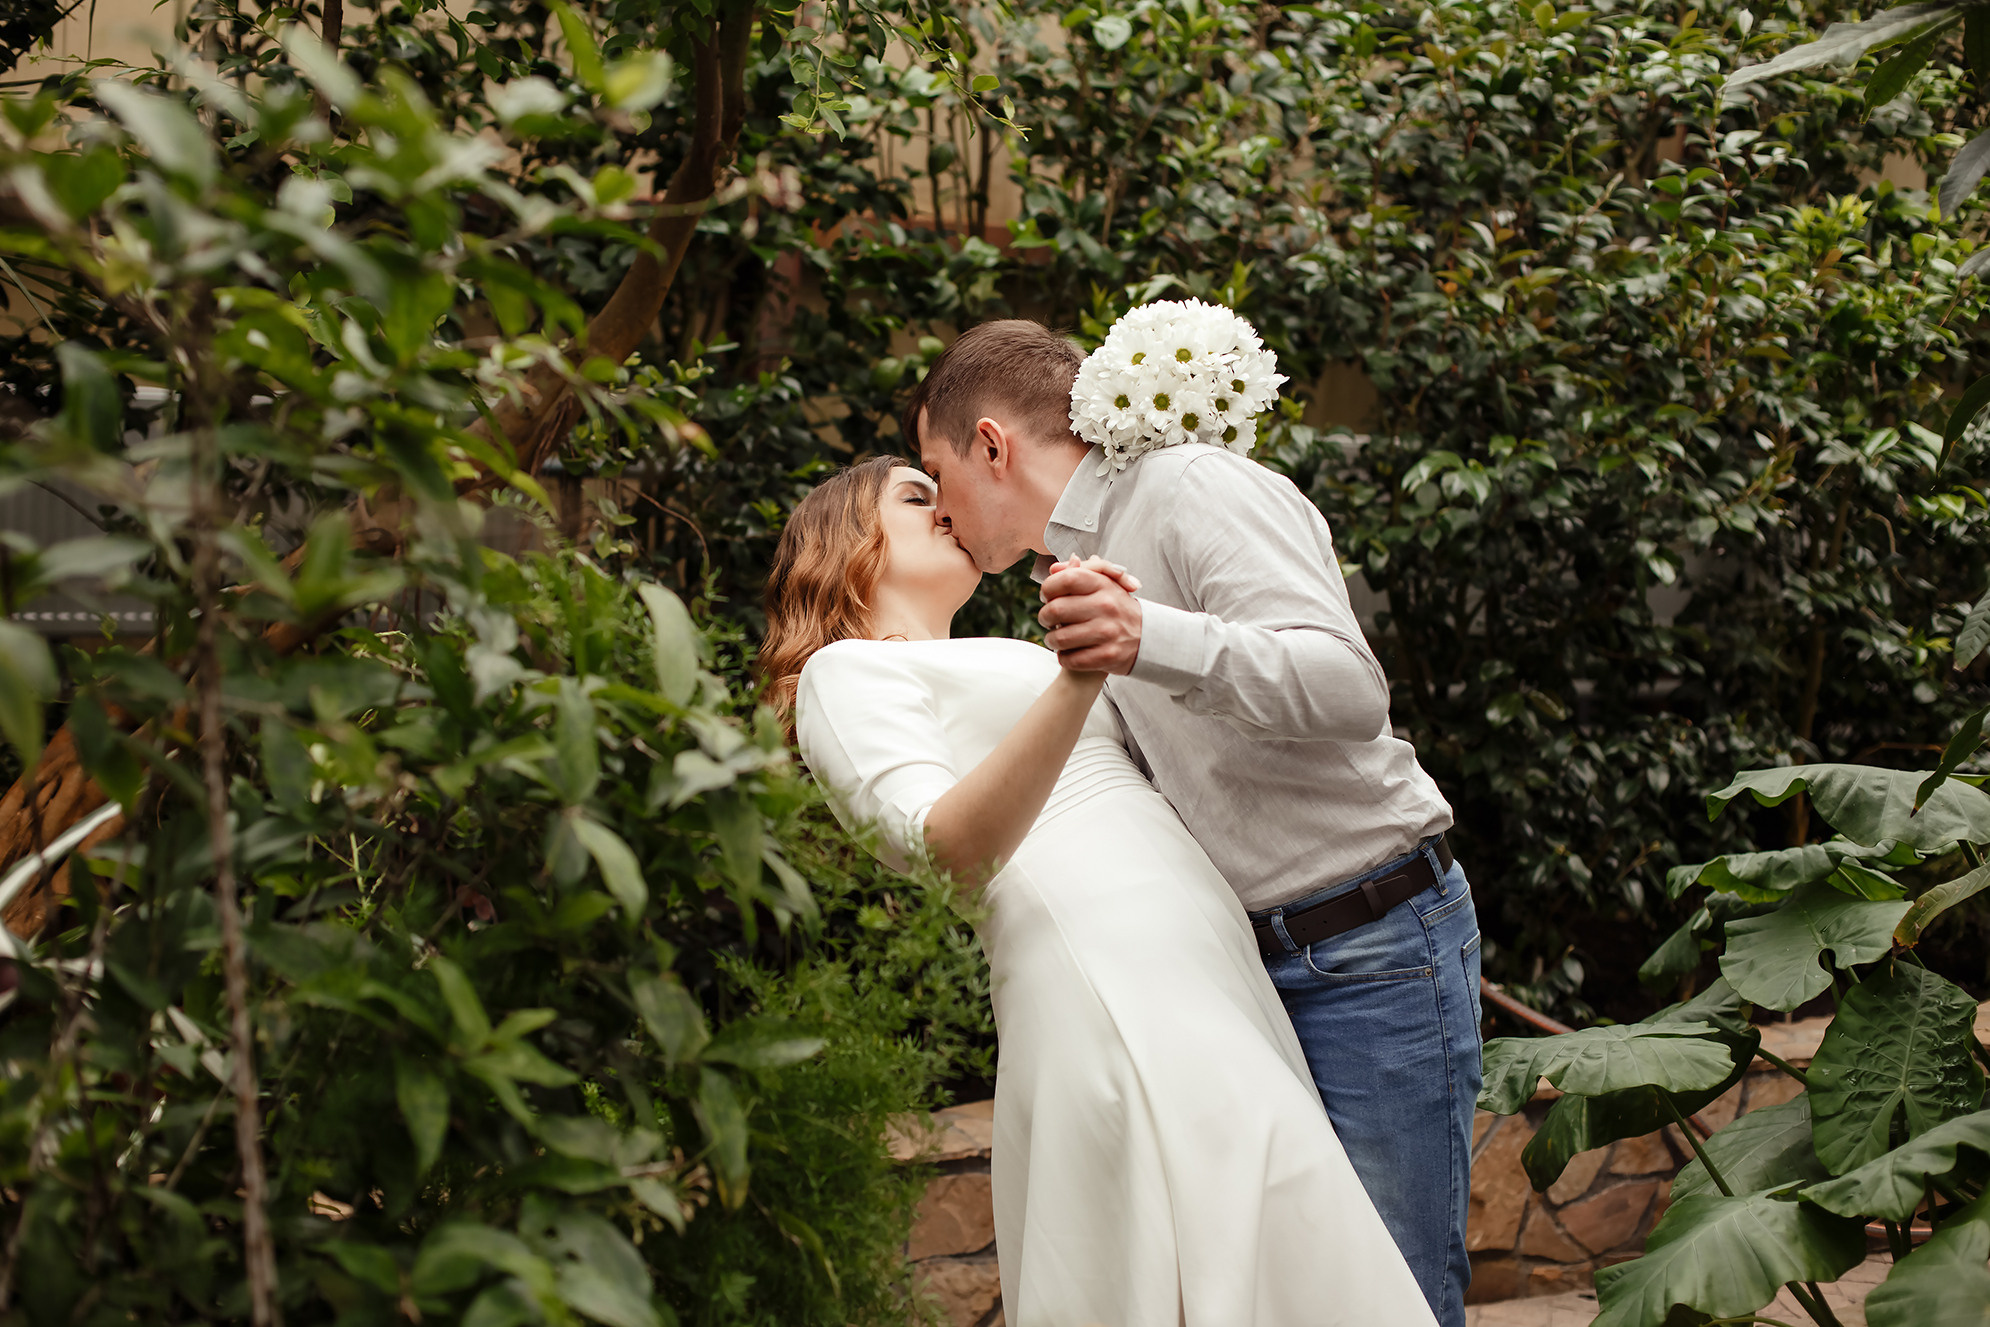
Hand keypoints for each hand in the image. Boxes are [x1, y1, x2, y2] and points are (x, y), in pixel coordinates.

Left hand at [1038, 555, 1142, 674]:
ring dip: (1051, 640)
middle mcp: (1106, 606)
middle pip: (1056, 610)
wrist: (1147, 638)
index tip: (1047, 596)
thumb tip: (1054, 569)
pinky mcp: (1107, 655)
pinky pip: (1071, 659)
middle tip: (1048, 620)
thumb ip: (1078, 572)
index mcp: (1103, 585)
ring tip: (1056, 639)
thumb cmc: (1116, 608)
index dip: (1048, 588)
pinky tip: (1069, 653)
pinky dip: (1064, 658)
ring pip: (1059, 638)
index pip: (1066, 579)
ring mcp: (1108, 632)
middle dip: (1044, 617)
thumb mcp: (1104, 583)